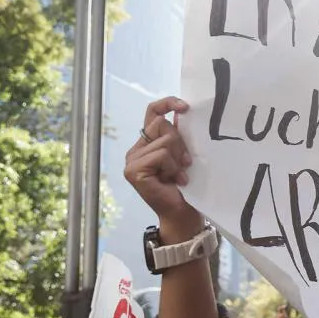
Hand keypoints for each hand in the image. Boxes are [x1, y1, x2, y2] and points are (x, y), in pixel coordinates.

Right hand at [124, 97, 197, 224]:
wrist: (183, 213)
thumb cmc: (186, 186)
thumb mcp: (184, 155)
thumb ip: (180, 135)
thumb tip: (183, 110)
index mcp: (147, 143)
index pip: (152, 113)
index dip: (167, 104)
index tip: (185, 106)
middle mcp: (136, 150)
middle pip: (163, 125)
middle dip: (181, 143)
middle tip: (186, 164)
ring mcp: (132, 160)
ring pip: (165, 140)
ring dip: (178, 159)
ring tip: (180, 175)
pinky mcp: (134, 170)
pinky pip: (161, 154)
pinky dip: (173, 167)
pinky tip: (175, 180)